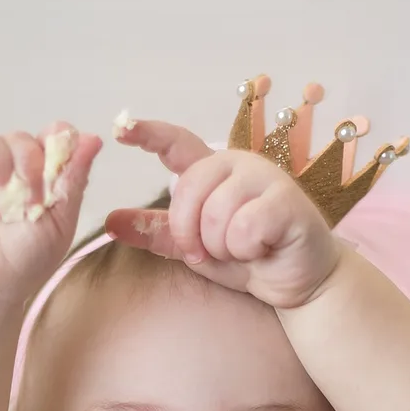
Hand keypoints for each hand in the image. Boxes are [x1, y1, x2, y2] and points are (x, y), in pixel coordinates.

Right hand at [0, 119, 102, 305]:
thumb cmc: (22, 261)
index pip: (50, 137)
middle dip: (27, 168)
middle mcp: (6, 165)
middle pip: (21, 138)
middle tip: (25, 206)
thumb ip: (74, 179)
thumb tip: (94, 138)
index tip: (56, 166)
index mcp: (37, 174)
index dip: (56, 143)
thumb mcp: (59, 222)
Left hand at [104, 118, 340, 310]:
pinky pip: (243, 228)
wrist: (299, 282)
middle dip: (189, 232)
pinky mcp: (287, 201)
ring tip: (244, 250)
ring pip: (215, 214)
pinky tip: (263, 250)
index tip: (121, 128)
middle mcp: (239, 165)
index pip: (177, 143)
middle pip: (188, 190)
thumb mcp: (195, 247)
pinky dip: (246, 250)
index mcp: (214, 171)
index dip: (148, 134)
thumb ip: (157, 232)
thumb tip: (110, 221)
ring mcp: (266, 178)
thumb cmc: (250, 258)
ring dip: (222, 246)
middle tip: (209, 253)